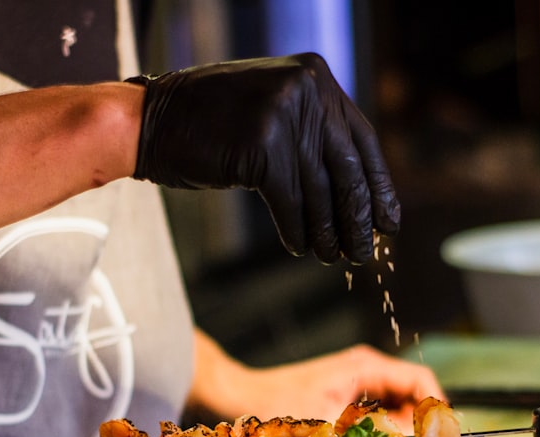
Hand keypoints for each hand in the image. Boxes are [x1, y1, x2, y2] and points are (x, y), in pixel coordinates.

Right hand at [128, 53, 399, 263]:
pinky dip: (298, 231)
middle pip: (347, 170)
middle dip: (358, 219)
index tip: (388, 222)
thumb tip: (361, 194)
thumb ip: (313, 134)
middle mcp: (307, 89)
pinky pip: (291, 204)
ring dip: (329, 234)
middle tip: (365, 253)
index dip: (378, 186)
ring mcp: (284, 116)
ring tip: (333, 257)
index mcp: (316, 76)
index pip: (362, 140)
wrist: (151, 121)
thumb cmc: (213, 125)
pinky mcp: (263, 147)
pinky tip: (300, 247)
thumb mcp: (273, 112)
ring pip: (320, 193)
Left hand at [190, 334, 444, 433]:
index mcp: (366, 366)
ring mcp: (355, 385)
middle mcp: (365, 371)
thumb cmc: (271, 403)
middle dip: (417, 428)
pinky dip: (379, 435)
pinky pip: (376, 418)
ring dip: (397, 434)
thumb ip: (371, 433)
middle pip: (413, 398)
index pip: (422, 382)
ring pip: (396, 411)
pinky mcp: (344, 400)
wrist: (237, 397)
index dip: (436, 411)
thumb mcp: (327, 425)